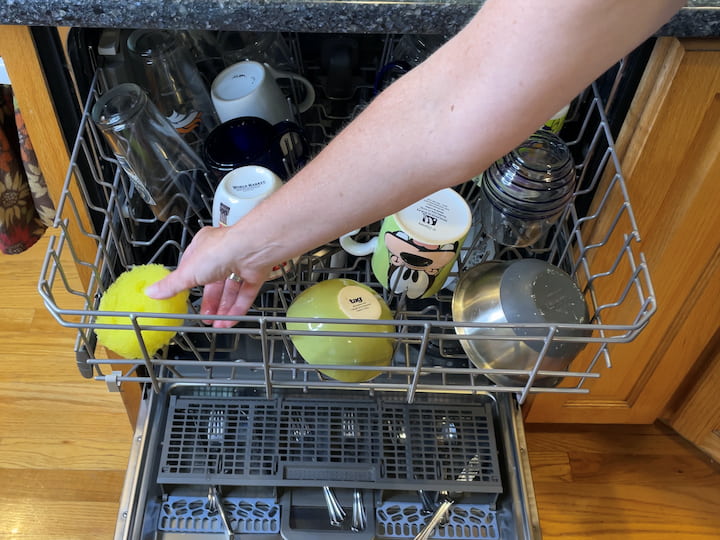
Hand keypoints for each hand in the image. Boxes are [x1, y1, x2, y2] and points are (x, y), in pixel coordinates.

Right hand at [145, 225, 270, 327]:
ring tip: (216, 324)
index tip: (184, 298)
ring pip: (231, 290)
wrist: (250, 250)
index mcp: (205, 246)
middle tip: (204, 317)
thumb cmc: (219, 250)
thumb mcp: (188, 271)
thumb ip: (171, 285)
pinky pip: (245, 295)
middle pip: (215, 282)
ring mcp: (241, 264)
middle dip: (210, 302)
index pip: (194, 267)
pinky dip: (237, 309)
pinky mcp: (255, 274)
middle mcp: (224, 254)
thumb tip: (152, 292)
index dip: (190, 284)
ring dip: (223, 309)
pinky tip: (229, 321)